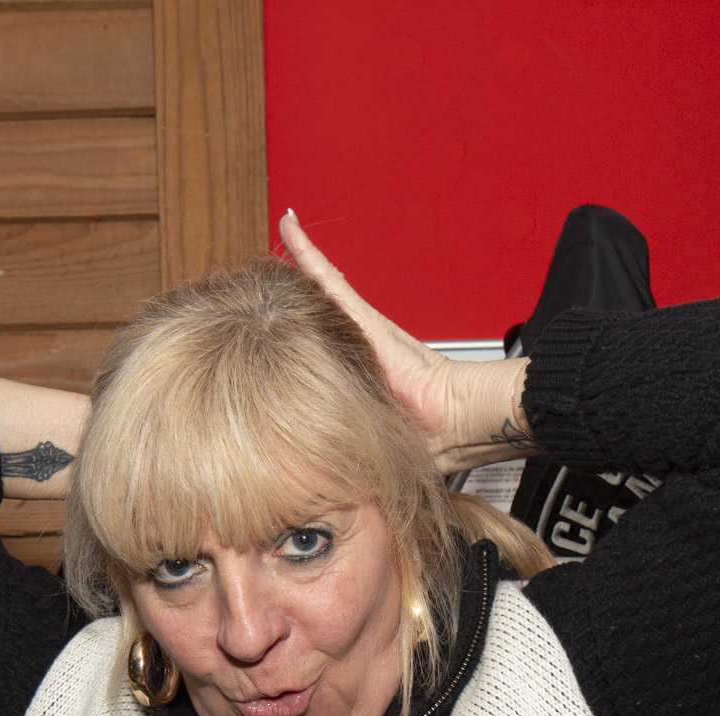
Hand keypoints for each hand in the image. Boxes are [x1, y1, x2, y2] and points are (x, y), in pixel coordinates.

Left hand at [278, 209, 533, 472]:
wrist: (457, 421)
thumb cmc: (429, 437)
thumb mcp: (374, 445)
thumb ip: (351, 450)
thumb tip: (325, 485)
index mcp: (358, 377)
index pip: (319, 353)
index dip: (297, 345)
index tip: (270, 344)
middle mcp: (358, 348)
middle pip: (317, 315)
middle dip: (293, 296)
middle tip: (262, 277)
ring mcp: (360, 328)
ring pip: (319, 290)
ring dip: (301, 260)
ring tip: (281, 231)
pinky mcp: (363, 316)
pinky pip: (326, 277)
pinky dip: (306, 250)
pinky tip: (289, 225)